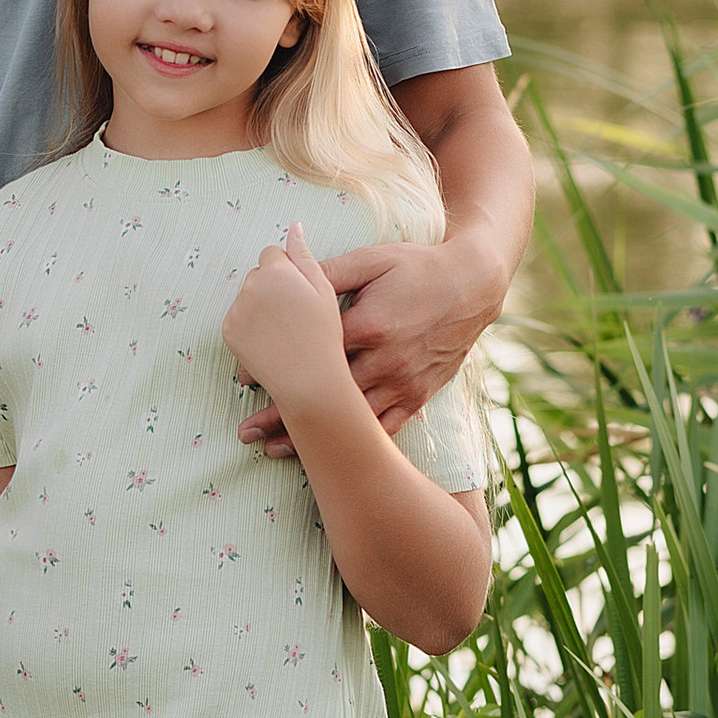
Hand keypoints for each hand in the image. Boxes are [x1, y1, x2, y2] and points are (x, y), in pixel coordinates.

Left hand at [238, 229, 502, 451]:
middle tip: (247, 433)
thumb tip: (285, 264)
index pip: (313, 351)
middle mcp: (387, 360)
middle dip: (286, 415)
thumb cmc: (417, 268)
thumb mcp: (373, 259)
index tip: (244, 379)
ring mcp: (404, 382)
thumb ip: (329, 271)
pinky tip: (330, 458)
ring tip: (275, 451)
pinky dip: (355, 443)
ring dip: (315, 439)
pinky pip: (384, 427)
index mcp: (371, 325)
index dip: (277, 366)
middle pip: (328, 394)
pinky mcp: (418, 395)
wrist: (473, 286)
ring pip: (352, 419)